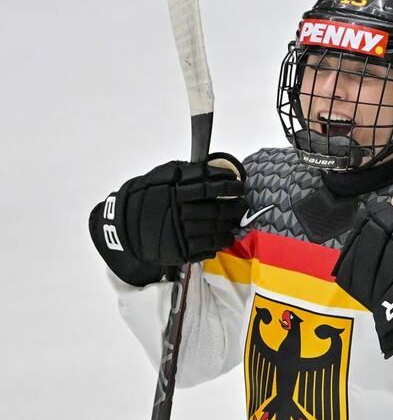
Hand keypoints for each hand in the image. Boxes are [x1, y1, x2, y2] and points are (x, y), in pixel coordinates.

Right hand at [89, 154, 245, 284]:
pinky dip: (219, 242)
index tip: (239, 185)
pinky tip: (225, 238)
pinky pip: (207, 247)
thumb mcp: (156, 179)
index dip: (227, 186)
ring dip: (230, 225)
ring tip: (236, 222)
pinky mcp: (180, 251)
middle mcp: (178, 213)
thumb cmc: (142, 199)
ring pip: (214, 230)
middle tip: (243, 205)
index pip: (208, 188)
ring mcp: (180, 234)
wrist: (122, 227)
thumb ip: (181, 172)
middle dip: (234, 207)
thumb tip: (208, 169)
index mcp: (174, 193)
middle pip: (216, 211)